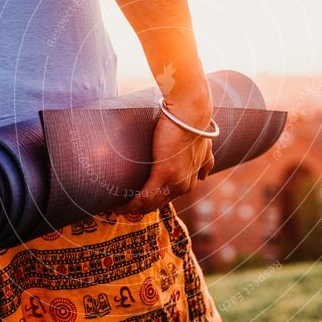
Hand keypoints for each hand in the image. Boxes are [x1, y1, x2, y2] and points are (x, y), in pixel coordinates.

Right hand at [112, 97, 215, 215]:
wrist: (190, 114)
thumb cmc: (193, 125)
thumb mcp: (204, 148)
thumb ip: (204, 163)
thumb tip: (203, 176)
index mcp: (191, 181)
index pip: (168, 199)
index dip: (152, 202)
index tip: (137, 202)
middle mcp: (184, 186)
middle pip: (157, 204)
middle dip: (140, 208)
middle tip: (122, 206)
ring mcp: (175, 181)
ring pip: (149, 203)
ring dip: (132, 207)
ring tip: (117, 206)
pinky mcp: (163, 174)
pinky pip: (144, 197)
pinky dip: (130, 203)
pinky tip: (119, 205)